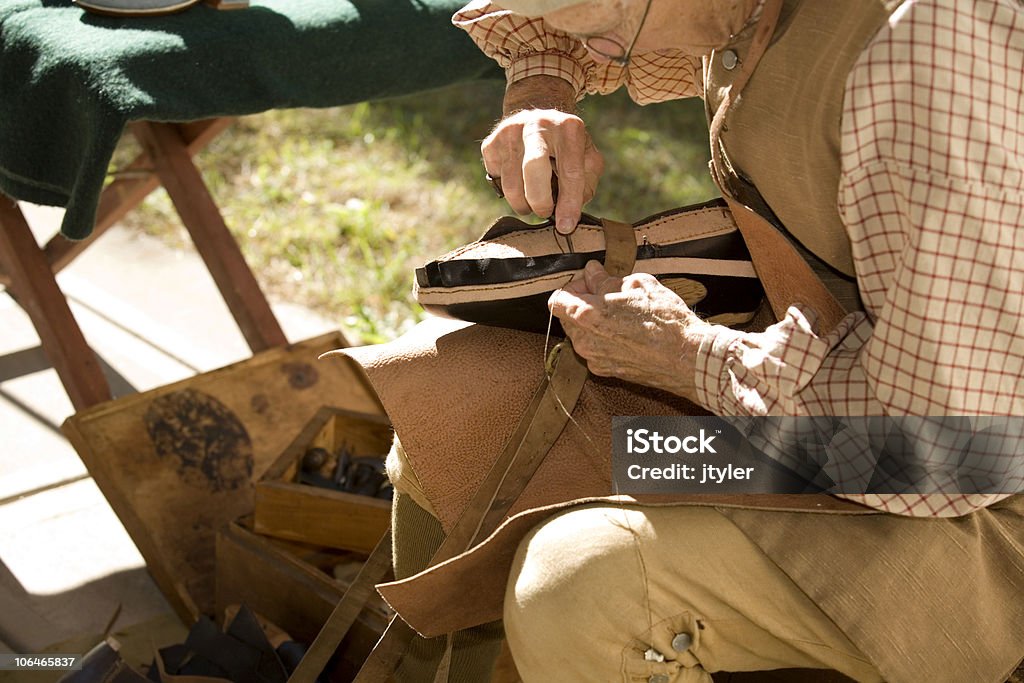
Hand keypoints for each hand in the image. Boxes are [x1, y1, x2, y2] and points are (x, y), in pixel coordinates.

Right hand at [482, 108, 603, 233]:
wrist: (538, 120)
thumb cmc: (567, 148)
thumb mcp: (587, 160)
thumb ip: (586, 186)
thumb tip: (567, 216)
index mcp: (569, 128)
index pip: (570, 171)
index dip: (568, 202)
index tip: (565, 226)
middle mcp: (537, 125)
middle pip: (533, 168)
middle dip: (540, 200)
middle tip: (545, 213)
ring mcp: (510, 132)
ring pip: (512, 183)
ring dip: (523, 204)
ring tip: (533, 202)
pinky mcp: (490, 144)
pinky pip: (497, 182)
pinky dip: (510, 192)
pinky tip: (520, 183)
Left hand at [548, 261, 713, 400]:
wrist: (687, 358)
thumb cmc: (666, 322)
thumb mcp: (637, 286)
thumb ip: (607, 279)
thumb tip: (593, 272)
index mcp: (586, 316)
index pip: (557, 299)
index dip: (573, 286)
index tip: (590, 281)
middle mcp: (585, 341)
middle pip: (567, 318)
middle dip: (583, 303)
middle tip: (608, 294)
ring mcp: (595, 359)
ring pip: (583, 334)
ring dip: (595, 321)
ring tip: (623, 313)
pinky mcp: (607, 372)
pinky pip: (596, 349)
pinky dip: (605, 339)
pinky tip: (628, 332)